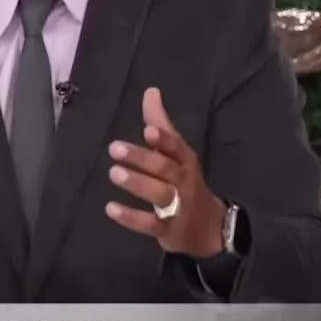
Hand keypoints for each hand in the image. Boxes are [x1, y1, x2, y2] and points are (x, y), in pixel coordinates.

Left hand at [104, 87, 226, 258]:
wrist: (209, 228)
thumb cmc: (185, 183)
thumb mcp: (177, 153)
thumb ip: (160, 124)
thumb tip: (150, 91)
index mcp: (185, 161)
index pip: (176, 147)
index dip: (163, 139)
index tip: (147, 130)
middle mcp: (183, 182)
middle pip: (164, 168)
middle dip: (141, 158)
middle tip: (114, 148)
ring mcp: (178, 207)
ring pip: (159, 193)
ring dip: (137, 183)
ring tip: (114, 173)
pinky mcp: (168, 229)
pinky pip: (150, 223)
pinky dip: (131, 217)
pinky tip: (111, 208)